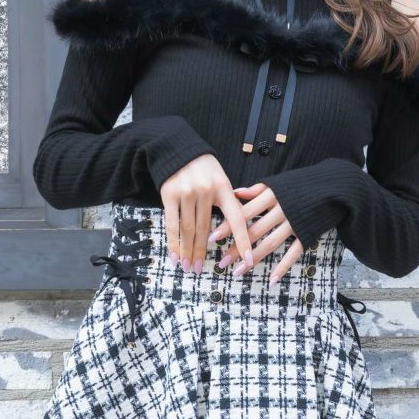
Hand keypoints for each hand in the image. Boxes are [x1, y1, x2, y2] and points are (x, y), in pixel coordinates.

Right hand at [159, 153, 254, 274]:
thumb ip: (231, 200)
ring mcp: (187, 193)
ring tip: (188, 267)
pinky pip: (172, 224)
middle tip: (201, 270)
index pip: (237, 219)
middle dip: (203, 252)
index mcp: (224, 188)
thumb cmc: (204, 168)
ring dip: (188, 252)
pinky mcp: (169, 195)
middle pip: (206, 229)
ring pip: (189, 229)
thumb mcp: (222, 179)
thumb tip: (244, 224)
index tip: (249, 260)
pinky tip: (175, 256)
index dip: (243, 241)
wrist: (177, 148)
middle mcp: (206, 191)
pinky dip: (173, 242)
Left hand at [208, 182, 305, 284]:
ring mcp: (294, 223)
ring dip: (253, 259)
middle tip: (221, 262)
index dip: (228, 225)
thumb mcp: (276, 183)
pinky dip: (283, 267)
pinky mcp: (306, 234)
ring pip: (270, 244)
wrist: (331, 186)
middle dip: (236, 248)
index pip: (244, 212)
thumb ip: (256, 190)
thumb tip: (234, 193)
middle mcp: (281, 210)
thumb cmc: (298, 185)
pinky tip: (271, 280)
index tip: (212, 237)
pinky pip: (293, 253)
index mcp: (271, 195)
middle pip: (254, 231)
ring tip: (238, 272)